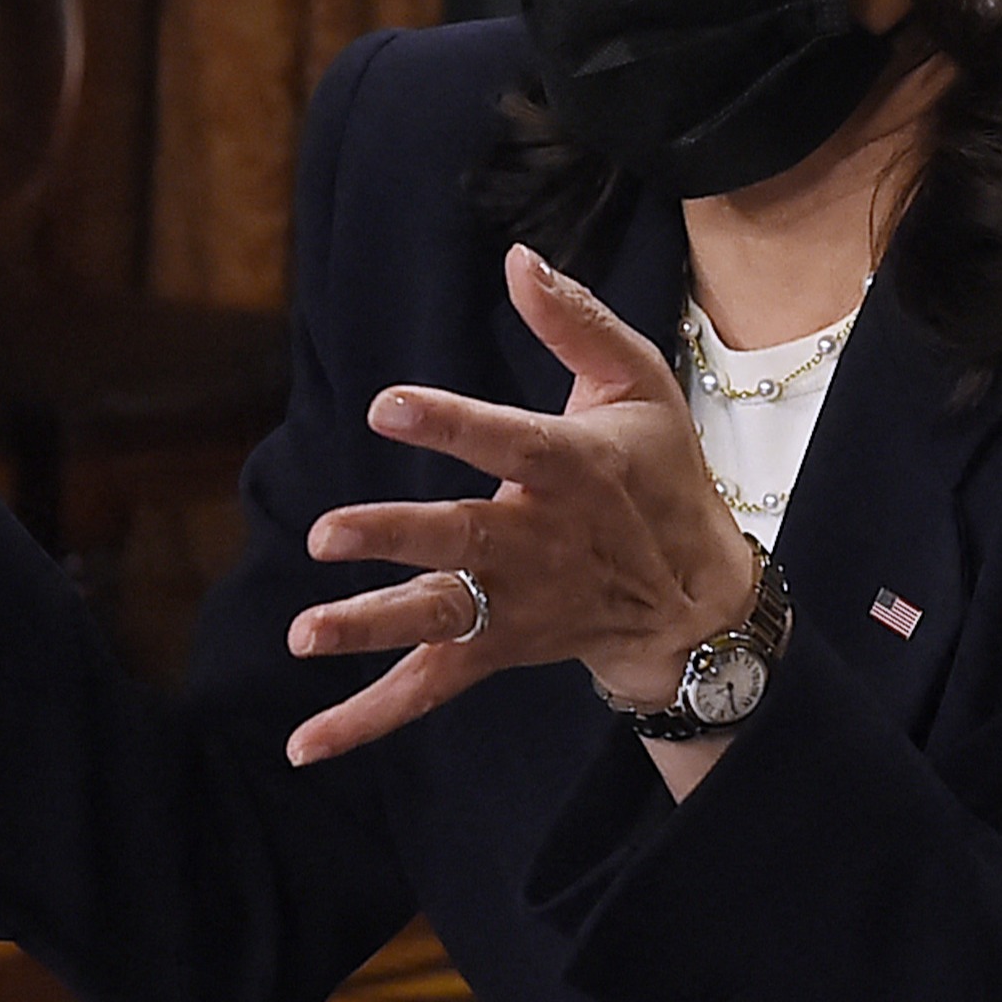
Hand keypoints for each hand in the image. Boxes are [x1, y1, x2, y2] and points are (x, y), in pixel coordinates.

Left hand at [279, 245, 761, 766]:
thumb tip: (516, 258)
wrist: (697, 599)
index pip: (505, 442)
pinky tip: (304, 742)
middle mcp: (538, 543)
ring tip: (306, 634)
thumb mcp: (640, 383)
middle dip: (395, 540)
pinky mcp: (495, 649)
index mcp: (571, 469)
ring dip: (371, 628)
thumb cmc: (657, 473)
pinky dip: (366, 720)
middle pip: (461, 543)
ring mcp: (514, 605)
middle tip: (328, 536)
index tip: (385, 407)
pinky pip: (425, 688)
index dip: (448, 424)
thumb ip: (576, 322)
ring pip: (437, 618)